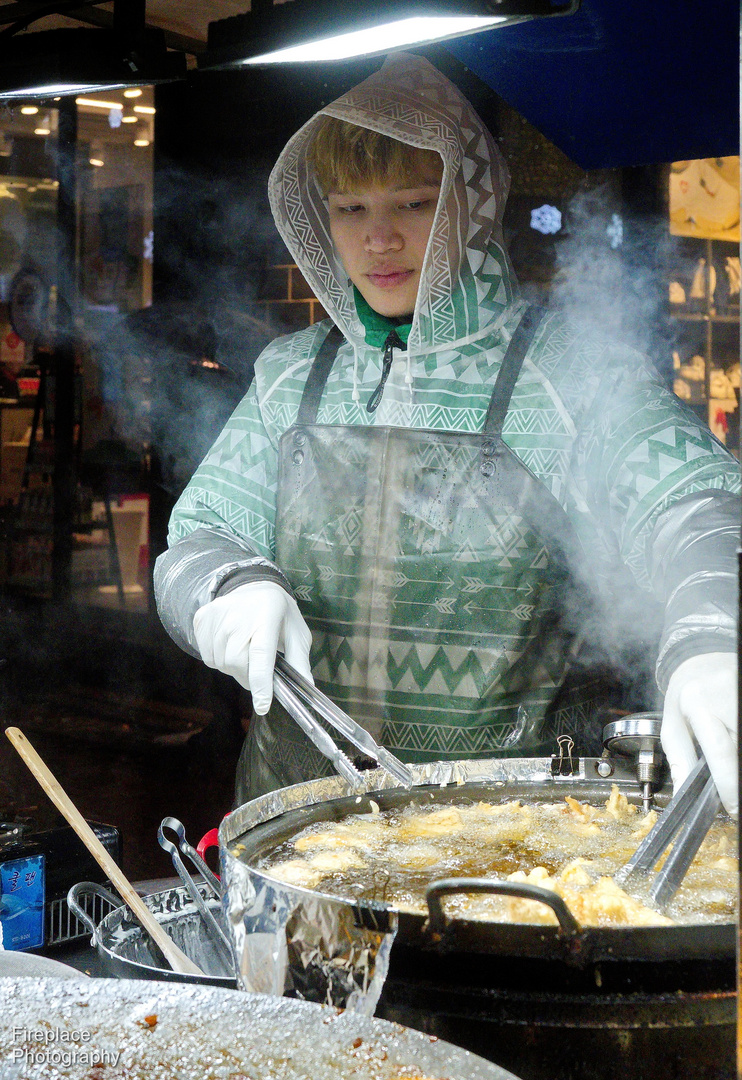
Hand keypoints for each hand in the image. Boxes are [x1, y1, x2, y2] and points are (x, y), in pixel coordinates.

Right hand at [192, 581, 312, 714]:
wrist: (253, 585)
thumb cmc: (279, 613)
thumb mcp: (297, 632)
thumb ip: (299, 660)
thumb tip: (306, 687)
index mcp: (267, 617)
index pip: (260, 654)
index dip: (261, 682)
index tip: (262, 705)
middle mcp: (238, 616)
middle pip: (236, 663)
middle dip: (248, 677)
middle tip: (258, 673)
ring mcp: (217, 616)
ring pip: (220, 662)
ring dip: (233, 668)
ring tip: (245, 653)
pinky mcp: (202, 619)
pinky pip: (206, 655)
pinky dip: (218, 659)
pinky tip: (230, 645)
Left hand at [661, 652, 736, 814]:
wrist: (703, 656)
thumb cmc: (685, 693)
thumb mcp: (671, 721)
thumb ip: (678, 757)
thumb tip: (682, 793)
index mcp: (698, 701)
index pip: (720, 749)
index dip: (729, 784)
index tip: (732, 808)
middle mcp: (728, 694)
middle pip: (741, 749)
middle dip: (739, 780)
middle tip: (735, 800)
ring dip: (741, 764)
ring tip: (733, 778)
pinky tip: (737, 759)